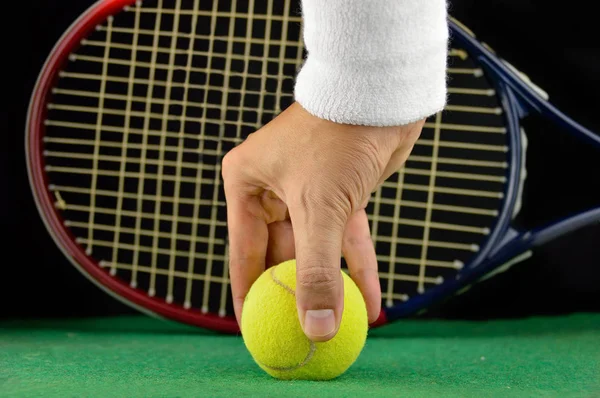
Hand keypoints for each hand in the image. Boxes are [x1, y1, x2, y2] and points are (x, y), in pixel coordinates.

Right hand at [222, 102, 423, 340]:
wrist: (380, 94)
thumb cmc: (337, 139)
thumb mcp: (320, 211)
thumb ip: (317, 272)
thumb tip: (317, 328)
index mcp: (246, 185)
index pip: (244, 254)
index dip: (251, 296)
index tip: (257, 331)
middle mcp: (272, 188)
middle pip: (281, 256)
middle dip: (297, 294)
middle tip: (305, 335)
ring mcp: (308, 191)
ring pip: (318, 249)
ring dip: (334, 286)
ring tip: (343, 326)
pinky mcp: (341, 192)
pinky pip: (346, 239)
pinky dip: (358, 268)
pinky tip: (371, 302)